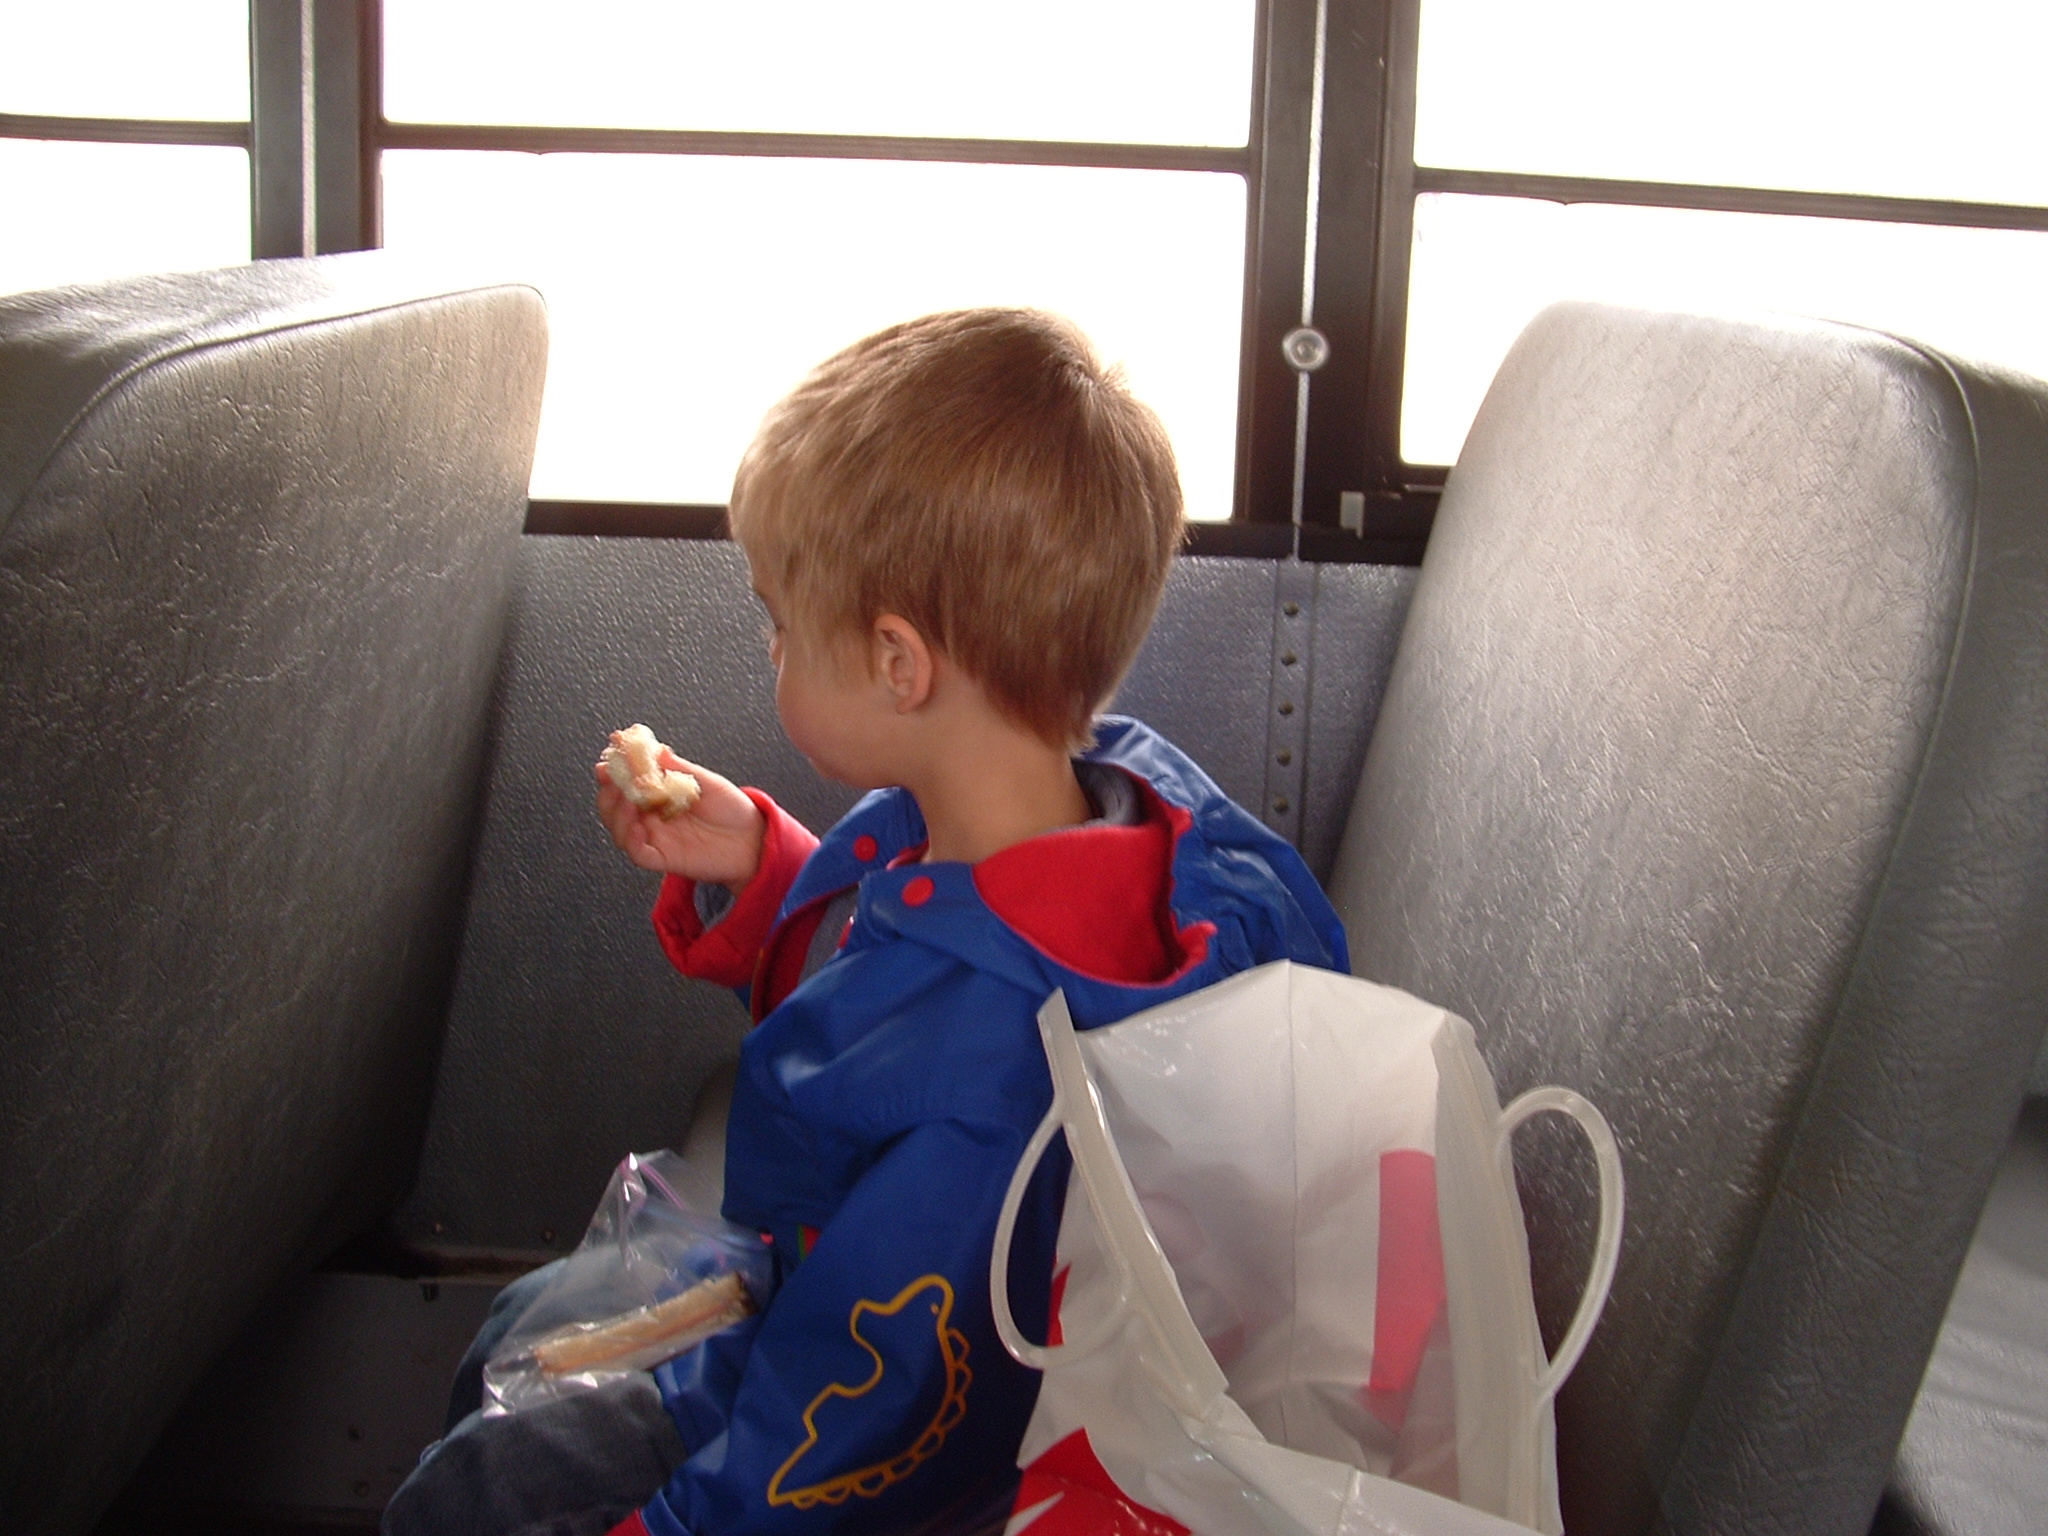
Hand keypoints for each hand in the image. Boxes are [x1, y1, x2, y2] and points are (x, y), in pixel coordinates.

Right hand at [596, 747, 764, 890]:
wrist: (754, 839)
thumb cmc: (732, 810)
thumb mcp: (706, 782)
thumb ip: (679, 768)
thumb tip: (657, 750)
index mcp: (658, 797)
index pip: (625, 785)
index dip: (613, 773)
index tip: (609, 758)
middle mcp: (652, 818)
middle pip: (614, 808)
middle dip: (609, 792)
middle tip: (612, 777)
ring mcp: (656, 839)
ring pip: (620, 831)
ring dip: (617, 813)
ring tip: (627, 799)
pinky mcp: (664, 859)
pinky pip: (638, 853)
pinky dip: (631, 840)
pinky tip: (636, 826)